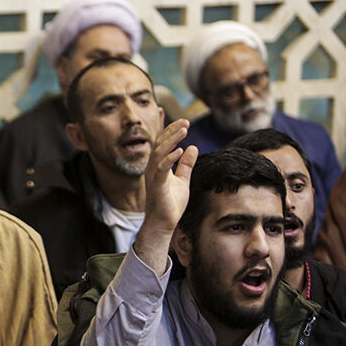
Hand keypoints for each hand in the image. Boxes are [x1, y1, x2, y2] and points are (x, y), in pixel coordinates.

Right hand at [133, 120, 197, 273]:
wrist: (164, 223)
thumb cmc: (171, 203)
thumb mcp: (183, 180)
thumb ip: (186, 165)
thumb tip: (192, 147)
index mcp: (158, 166)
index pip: (163, 144)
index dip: (172, 131)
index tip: (185, 122)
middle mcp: (153, 168)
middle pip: (160, 144)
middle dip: (172, 131)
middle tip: (185, 122)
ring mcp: (153, 176)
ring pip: (159, 152)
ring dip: (171, 140)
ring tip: (184, 130)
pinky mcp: (156, 185)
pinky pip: (162, 168)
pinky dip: (170, 158)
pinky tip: (180, 150)